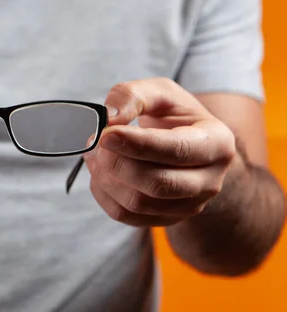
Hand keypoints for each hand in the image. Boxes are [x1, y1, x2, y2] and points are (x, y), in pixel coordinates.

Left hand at [85, 78, 236, 226]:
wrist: (182, 145)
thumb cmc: (171, 116)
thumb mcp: (159, 92)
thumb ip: (132, 96)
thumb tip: (109, 119)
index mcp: (217, 142)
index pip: (176, 150)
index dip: (137, 145)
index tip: (105, 135)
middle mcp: (210, 180)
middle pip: (157, 183)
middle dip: (117, 163)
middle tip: (95, 142)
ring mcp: (189, 205)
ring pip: (138, 203)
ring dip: (105, 177)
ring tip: (95, 153)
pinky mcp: (165, 219)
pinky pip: (125, 215)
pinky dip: (103, 193)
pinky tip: (100, 172)